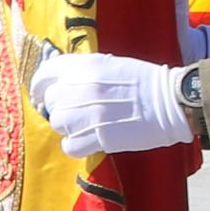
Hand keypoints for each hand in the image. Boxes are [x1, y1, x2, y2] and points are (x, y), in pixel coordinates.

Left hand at [35, 53, 193, 158]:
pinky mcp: (99, 136)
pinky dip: (75, 146)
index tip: (39, 94)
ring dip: (67, 127)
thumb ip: (83, 71)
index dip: (38, 85)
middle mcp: (83, 87)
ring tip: (85, 126)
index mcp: (86, 65)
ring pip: (58, 123)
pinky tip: (88, 141)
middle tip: (74, 113)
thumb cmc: (144, 81)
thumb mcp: (110, 64)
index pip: (46, 72)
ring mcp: (90, 112)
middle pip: (51, 101)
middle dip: (58, 108)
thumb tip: (60, 83)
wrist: (171, 101)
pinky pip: (69, 145)